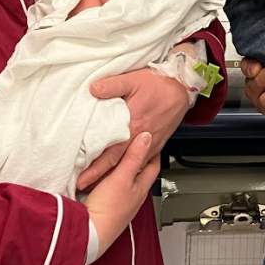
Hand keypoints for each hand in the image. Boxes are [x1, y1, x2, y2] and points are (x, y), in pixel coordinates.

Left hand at [75, 69, 187, 189]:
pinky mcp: (156, 142)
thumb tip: (92, 90)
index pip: (110, 153)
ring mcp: (150, 142)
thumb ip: (111, 85)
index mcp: (133, 125)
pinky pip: (142, 159)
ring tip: (98, 182)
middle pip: (117, 162)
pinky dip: (130, 166)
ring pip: (130, 163)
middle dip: (100, 176)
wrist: (183, 88)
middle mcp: (141, 138)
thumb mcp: (133, 79)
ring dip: (115, 173)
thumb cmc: (160, 84)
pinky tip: (122, 169)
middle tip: (84, 186)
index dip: (96, 168)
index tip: (82, 179)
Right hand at [84, 131, 158, 252]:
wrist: (89, 233)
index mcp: (141, 188)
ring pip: (124, 182)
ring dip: (121, 170)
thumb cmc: (108, 209)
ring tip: (116, 158)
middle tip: (134, 146)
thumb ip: (134, 157)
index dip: (153, 151)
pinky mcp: (106, 207)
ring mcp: (120, 203)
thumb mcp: (122, 177)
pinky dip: (108, 180)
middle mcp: (133, 197)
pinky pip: (110, 189)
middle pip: (139, 173)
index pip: (153, 166)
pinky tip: (99, 177)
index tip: (151, 140)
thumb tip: (147, 137)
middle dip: (137, 159)